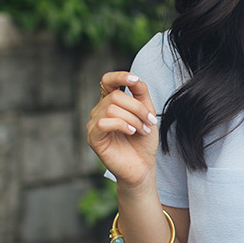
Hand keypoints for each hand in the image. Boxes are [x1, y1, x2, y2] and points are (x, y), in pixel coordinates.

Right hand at [86, 71, 158, 187]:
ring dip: (133, 118)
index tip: (134, 80)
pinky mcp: (93, 138)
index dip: (119, 76)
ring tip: (142, 130)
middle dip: (138, 108)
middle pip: (116, 96)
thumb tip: (135, 78)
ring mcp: (94, 124)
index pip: (107, 81)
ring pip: (111, 108)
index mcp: (111, 102)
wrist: (143, 166)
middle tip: (150, 122)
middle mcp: (99, 110)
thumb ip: (141, 94)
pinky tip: (132, 132)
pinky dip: (122, 125)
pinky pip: (103, 122)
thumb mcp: (147, 113)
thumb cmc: (143, 141)